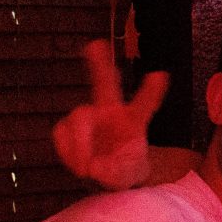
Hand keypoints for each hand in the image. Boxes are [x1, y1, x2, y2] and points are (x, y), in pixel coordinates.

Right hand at [52, 40, 167, 188]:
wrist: (105, 176)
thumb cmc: (124, 168)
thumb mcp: (131, 172)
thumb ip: (116, 170)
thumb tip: (94, 168)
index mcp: (132, 120)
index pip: (144, 104)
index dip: (152, 92)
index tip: (159, 76)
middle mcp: (109, 112)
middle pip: (105, 85)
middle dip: (99, 65)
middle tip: (95, 46)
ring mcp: (87, 118)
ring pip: (79, 117)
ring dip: (80, 142)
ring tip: (87, 168)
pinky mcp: (68, 128)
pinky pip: (62, 133)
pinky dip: (68, 150)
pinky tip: (79, 166)